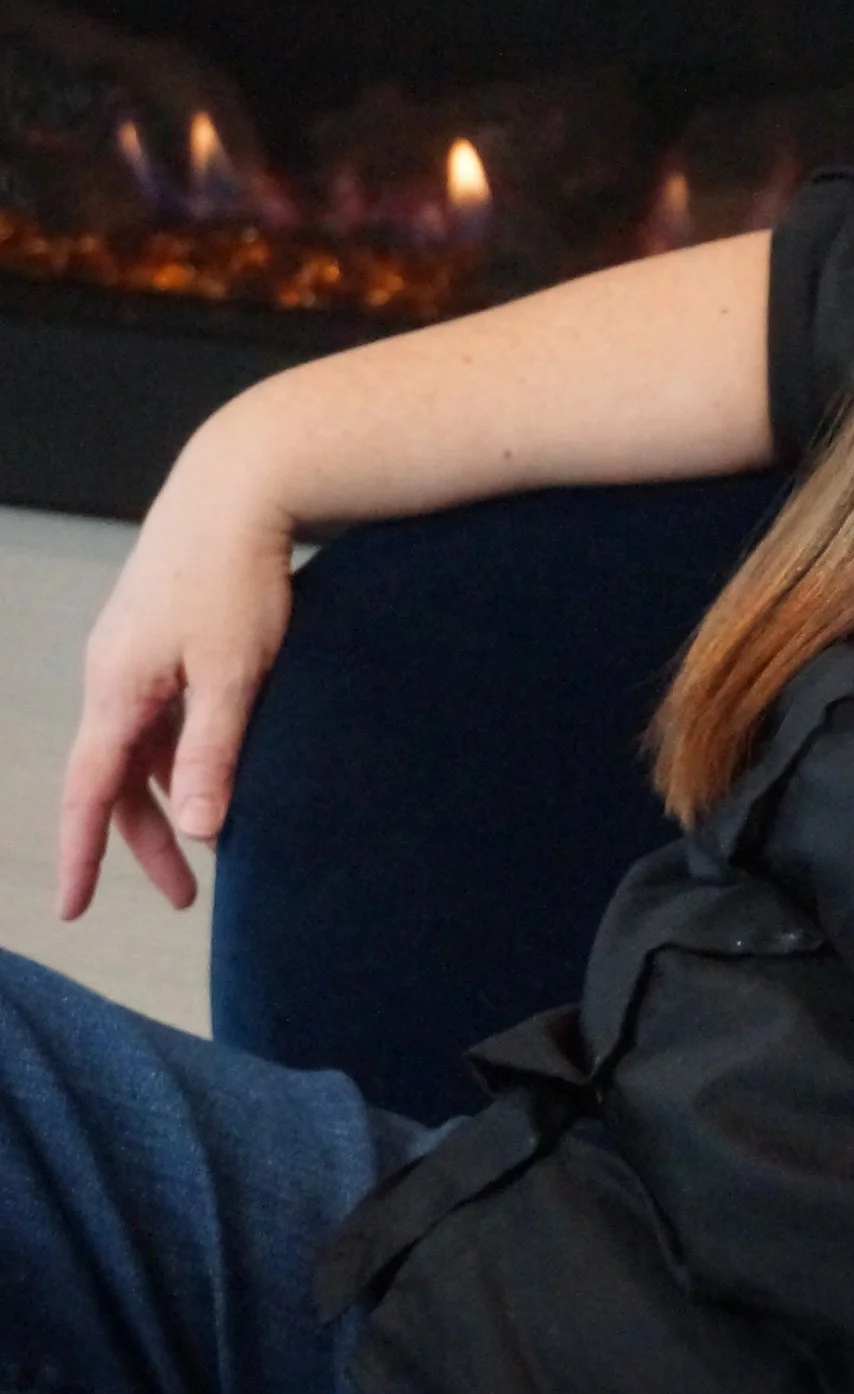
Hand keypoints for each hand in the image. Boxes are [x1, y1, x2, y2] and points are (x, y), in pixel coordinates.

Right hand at [56, 433, 296, 918]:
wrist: (240, 485)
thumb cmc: (237, 576)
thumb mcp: (233, 675)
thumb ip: (213, 754)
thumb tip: (197, 829)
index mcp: (117, 689)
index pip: (90, 792)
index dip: (83, 855)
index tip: (72, 909)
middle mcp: (113, 674)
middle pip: (118, 778)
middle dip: (144, 840)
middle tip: (183, 896)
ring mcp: (135, 652)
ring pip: (141, 746)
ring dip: (169, 795)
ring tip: (210, 842)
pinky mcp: (163, 634)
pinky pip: (160, 712)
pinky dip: (181, 751)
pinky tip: (213, 770)